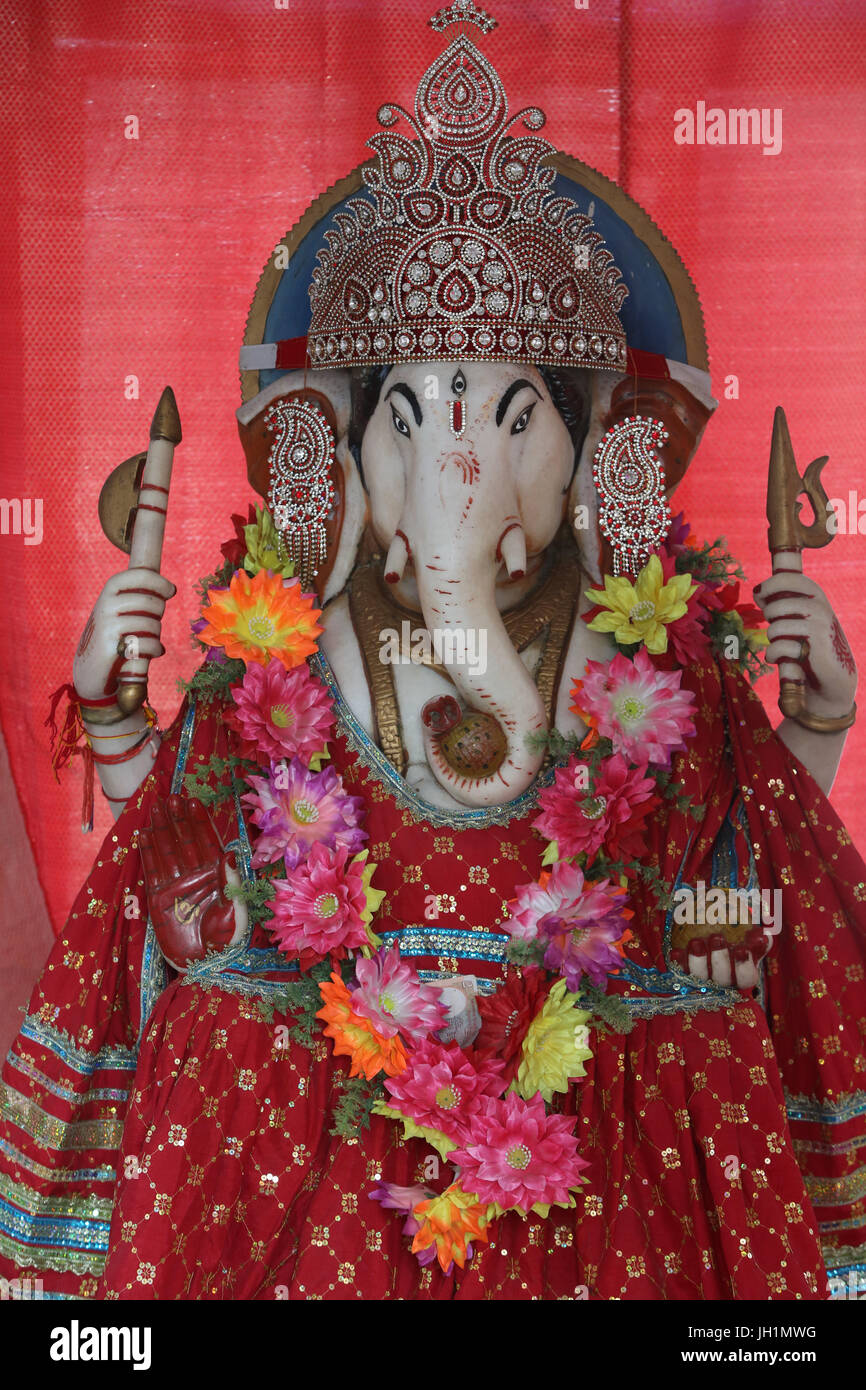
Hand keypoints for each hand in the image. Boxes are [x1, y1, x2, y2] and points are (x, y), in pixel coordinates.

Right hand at [73, 568, 175, 700]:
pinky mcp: (110, 647)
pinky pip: (146, 644)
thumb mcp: (119, 610)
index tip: (171, 591)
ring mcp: (107, 625)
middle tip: (152, 624)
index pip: (140, 574)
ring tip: (150, 642)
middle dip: (158, 614)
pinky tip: (152, 652)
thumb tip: (171, 588)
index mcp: (110, 591)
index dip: (160, 582)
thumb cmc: (112, 637)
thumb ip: (138, 597)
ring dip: (156, 636)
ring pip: (152, 624)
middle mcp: (106, 604)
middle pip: (151, 602)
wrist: (89, 669)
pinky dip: (154, 650)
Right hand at [139, 795, 247, 971]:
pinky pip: (152, 870)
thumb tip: (231, 852)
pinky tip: (145, 834)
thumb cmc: (226, 940)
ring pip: (168, 850)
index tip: (193, 802)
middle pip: (185, 841)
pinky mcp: (159, 899)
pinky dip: (148, 852)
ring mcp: (176, 885)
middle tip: (171, 796)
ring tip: (157, 807)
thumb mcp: (234, 911)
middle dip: (179, 819)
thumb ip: (229, 882)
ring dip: (163, 829)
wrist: (205, 965)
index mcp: (217, 876)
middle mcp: (196, 876)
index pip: (207, 842)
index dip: (199, 822)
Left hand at [671, 928, 771, 991]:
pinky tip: (676, 950)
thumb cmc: (736, 936)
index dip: (744, 966)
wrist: (712, 931)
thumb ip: (759, 938)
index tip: (742, 949)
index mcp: (743, 975)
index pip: (747, 977)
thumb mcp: (750, 937)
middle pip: (722, 978)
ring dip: (698, 960)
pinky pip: (680, 972)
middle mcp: (723, 983)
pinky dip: (678, 962)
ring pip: (700, 977)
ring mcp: (702, 981)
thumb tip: (763, 937)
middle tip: (717, 937)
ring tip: (696, 941)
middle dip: (720, 958)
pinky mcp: (683, 976)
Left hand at [753, 573, 856, 718]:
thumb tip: (758, 591)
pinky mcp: (816, 646)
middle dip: (768, 618)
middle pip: (775, 606)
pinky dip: (773, 655)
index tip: (759, 595)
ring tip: (781, 644)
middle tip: (776, 626)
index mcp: (814, 593)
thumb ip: (784, 600)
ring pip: (775, 628)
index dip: (767, 586)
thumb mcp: (800, 614)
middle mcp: (819, 605)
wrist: (833, 671)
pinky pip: (779, 647)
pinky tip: (778, 658)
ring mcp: (819, 625)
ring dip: (772, 640)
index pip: (786, 578)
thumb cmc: (809, 640)